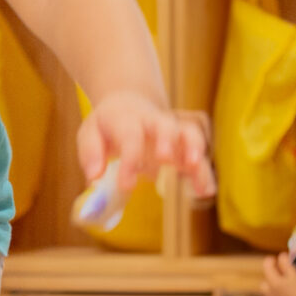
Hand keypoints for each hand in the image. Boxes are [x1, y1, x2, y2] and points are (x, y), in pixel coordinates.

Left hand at [76, 92, 211, 198]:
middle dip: (167, 140)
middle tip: (165, 159)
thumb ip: (90, 153)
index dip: (130, 160)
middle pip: (166, 125)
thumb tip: (93, 177)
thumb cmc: (107, 125)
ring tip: (195, 170)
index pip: (130, 135)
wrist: (129, 105)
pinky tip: (205, 190)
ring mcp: (173, 131)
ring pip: (190, 134)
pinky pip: (199, 154)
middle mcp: (154, 121)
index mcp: (127, 118)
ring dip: (195, 150)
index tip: (126, 186)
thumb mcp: (89, 133)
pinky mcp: (185, 144)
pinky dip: (204, 171)